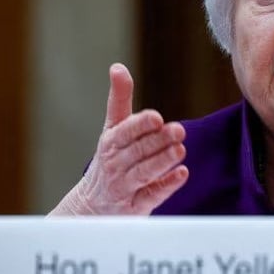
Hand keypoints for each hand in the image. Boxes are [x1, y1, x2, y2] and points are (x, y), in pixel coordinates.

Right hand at [49, 63, 189, 214]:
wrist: (91, 205)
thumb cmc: (109, 158)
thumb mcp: (112, 128)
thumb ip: (119, 99)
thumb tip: (118, 67)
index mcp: (111, 142)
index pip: (125, 131)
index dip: (140, 125)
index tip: (156, 118)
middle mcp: (115, 164)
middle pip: (138, 151)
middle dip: (158, 141)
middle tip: (179, 130)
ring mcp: (124, 187)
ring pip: (144, 173)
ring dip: (163, 161)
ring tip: (180, 150)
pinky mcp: (135, 207)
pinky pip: (151, 196)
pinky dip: (166, 185)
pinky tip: (182, 174)